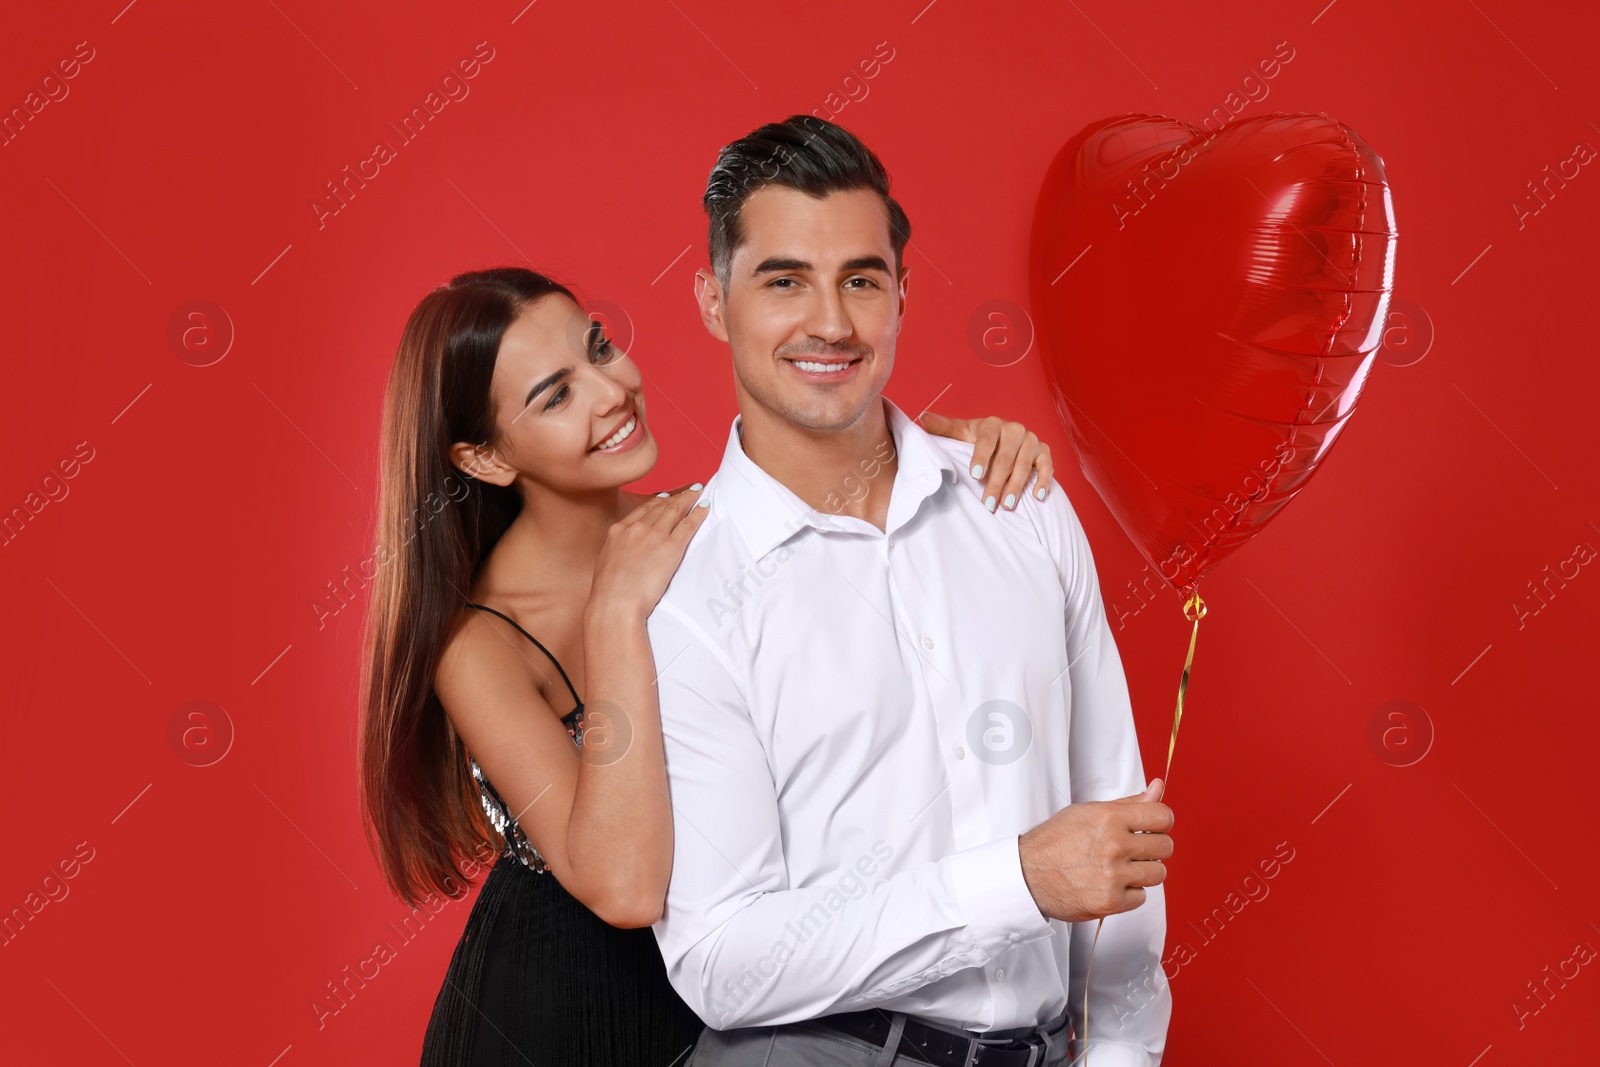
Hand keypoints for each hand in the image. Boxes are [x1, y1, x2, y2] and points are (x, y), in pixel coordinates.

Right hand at [587, 486, 710, 620]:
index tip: (665, 498)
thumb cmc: (608, 592)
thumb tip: (625, 554)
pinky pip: (688, 525)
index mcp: (618, 531)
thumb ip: (619, 551)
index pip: (642, 510)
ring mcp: (654, 536)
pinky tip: (705, 506)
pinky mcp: (670, 548)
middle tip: (688, 491)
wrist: (615, 603)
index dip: (657, 502)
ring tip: (698, 492)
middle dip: (676, 497)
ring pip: (675, 510)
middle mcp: (636, 528)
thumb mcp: (606, 562)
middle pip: (661, 506)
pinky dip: (698, 513)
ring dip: (689, 499)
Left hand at [917, 412, 1053, 511]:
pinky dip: (1044, 481)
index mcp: (992, 424)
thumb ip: (943, 428)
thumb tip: (922, 418)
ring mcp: (1031, 441)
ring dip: (1017, 486)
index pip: (987, 440)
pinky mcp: (1044, 452)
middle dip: (996, 482)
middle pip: (1005, 458)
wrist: (1004, 441)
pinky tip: (1037, 496)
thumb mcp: (960, 433)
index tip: (975, 475)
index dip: (981, 457)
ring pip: (1025, 465)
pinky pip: (1047, 466)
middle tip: (988, 504)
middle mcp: (1014, 430)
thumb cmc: (978, 439)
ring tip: (1007, 505)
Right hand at [1018, 778, 1172, 922]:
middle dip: (1153, 848)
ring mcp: (1113, 875)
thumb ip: (1127, 803)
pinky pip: (1141, 897)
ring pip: (1158, 874)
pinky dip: (1129, 894)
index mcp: (1109, 817)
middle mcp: (1113, 845)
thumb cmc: (1055, 841)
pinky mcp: (1111, 901)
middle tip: (1133, 850)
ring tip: (1121, 868)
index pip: (1163, 816)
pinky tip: (1109, 884)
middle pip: (1165, 847)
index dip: (1160, 822)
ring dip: (1143, 872)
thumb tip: (1158, 787)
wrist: (1027, 874)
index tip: (1152, 828)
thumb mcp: (1088, 812)